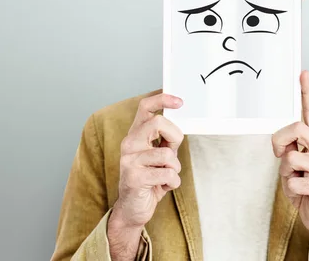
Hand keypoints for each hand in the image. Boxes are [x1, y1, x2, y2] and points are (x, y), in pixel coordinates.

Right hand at [108, 92, 183, 260]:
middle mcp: (129, 144)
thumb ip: (165, 140)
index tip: (180, 102)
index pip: (145, 107)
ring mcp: (130, 161)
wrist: (133, 209)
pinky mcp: (135, 178)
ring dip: (174, 169)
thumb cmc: (149, 180)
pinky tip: (162, 187)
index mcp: (135, 135)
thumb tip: (179, 126)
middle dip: (175, 138)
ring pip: (167, 154)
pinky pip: (168, 175)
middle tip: (173, 153)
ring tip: (165, 176)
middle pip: (159, 123)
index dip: (163, 99)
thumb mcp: (158, 156)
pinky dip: (173, 183)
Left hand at [272, 71, 308, 259]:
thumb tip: (282, 142)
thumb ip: (290, 148)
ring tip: (296, 180)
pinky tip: (303, 193)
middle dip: (279, 141)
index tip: (302, 73)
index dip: (306, 92)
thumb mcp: (294, 164)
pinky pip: (293, 181)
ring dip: (285, 172)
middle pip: (296, 128)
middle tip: (279, 155)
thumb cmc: (305, 187)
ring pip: (291, 157)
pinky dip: (291, 189)